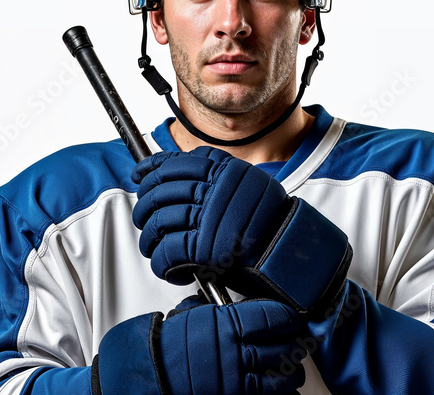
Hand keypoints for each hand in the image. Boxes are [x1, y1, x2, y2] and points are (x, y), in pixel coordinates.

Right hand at [93, 299, 307, 394]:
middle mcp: (235, 352)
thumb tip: (233, 307)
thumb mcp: (190, 317)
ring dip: (291, 373)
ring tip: (291, 370)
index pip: (274, 316)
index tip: (289, 320)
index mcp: (226, 324)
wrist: (143, 377)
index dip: (287, 318)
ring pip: (284, 377)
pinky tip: (281, 391)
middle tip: (295, 343)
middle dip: (294, 345)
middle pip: (286, 346)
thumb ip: (216, 313)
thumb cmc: (161, 346)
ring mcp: (236, 381)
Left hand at [131, 146, 351, 312]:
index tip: (141, 176)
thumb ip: (216, 178)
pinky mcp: (203, 248)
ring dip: (150, 242)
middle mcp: (214, 190)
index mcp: (223, 171)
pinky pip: (167, 253)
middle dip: (144, 209)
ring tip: (156, 250)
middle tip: (145, 220)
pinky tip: (172, 269)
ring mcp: (208, 218)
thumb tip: (172, 171)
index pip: (174, 163)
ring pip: (157, 224)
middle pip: (159, 193)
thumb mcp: (247, 187)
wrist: (293, 254)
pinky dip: (162, 265)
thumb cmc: (269, 226)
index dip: (152, 170)